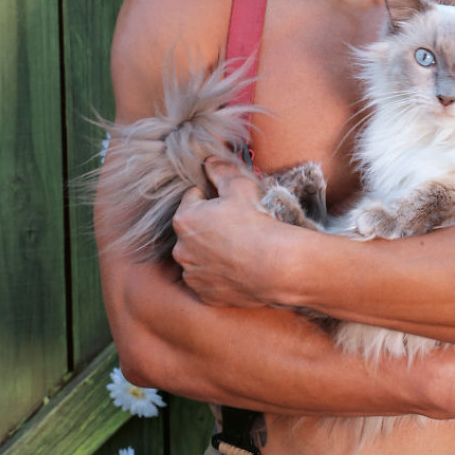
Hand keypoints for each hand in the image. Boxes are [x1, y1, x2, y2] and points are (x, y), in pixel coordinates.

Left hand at [172, 157, 284, 306]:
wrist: (274, 266)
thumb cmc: (255, 222)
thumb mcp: (240, 187)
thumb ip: (220, 170)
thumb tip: (209, 160)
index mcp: (184, 219)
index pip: (192, 198)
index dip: (211, 197)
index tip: (228, 204)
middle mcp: (181, 249)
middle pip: (193, 229)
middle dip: (208, 226)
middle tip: (235, 225)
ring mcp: (192, 274)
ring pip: (198, 256)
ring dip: (211, 251)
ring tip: (238, 249)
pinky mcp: (204, 293)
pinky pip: (208, 279)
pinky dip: (218, 274)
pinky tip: (237, 268)